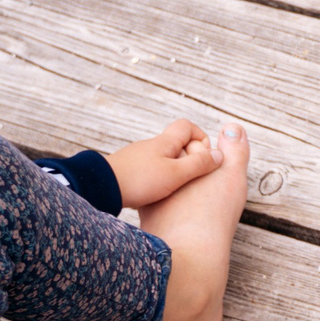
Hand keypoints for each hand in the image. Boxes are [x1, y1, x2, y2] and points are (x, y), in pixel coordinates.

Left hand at [107, 120, 221, 210]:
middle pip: (178, 144)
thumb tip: (219, 155)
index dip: (201, 138)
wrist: (101, 188)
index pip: (187, 126)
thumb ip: (199, 164)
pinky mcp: (129, 171)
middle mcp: (151, 146)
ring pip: (165, 159)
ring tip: (174, 189)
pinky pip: (152, 170)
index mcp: (164, 142)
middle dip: (190, 159)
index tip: (204, 157)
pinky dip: (160, 179)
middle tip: (191, 177)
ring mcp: (139, 158)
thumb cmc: (139, 180)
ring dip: (175, 171)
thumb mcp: (176, 174)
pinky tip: (158, 194)